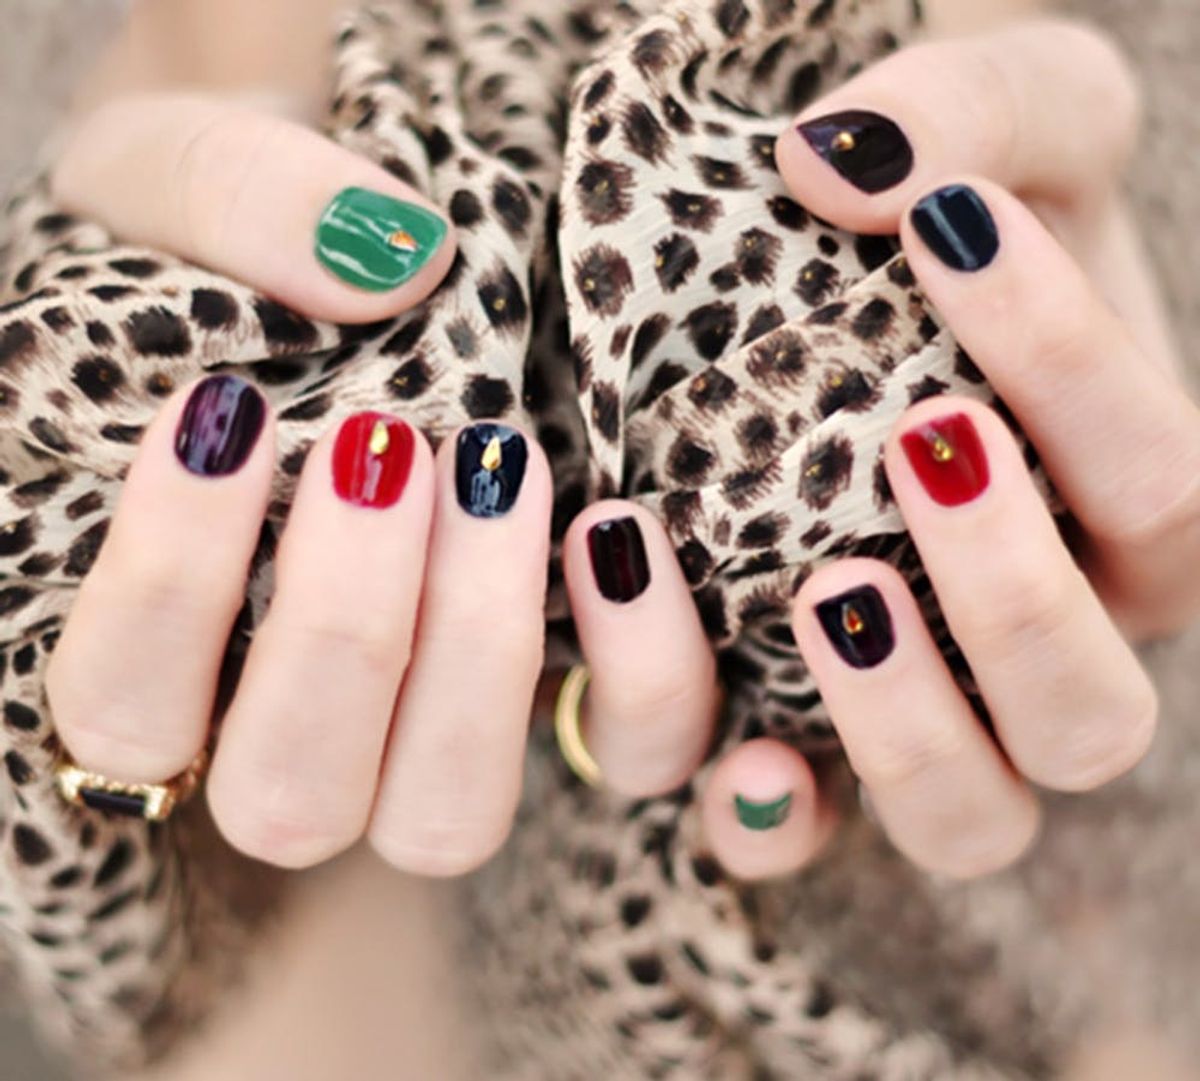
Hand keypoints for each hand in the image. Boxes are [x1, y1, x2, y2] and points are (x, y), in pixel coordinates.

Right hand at [43, 93, 556, 876]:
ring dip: (480, 656)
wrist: (350, 248)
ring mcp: (429, 736)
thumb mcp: (176, 172)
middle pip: (294, 792)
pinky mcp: (569, 698)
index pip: (125, 704)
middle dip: (346, 629)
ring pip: (449, 814)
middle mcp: (284, 729)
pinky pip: (627, 753)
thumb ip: (224, 197)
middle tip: (382, 445)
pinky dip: (643, 673)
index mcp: (158, 644)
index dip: (169, 591)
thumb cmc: (230, 234)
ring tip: (497, 464)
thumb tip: (380, 255)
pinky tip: (618, 530)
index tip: (224, 418)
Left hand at [558, 18, 1199, 883]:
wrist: (830, 300)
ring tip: (830, 591)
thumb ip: (968, 114)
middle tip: (925, 443)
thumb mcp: (991, 132)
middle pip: (1091, 709)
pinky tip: (738, 751)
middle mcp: (1042, 646)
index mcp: (1125, 520)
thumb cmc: (940, 224)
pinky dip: (767, 809)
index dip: (1073, 369)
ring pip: (971, 814)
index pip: (1161, 488)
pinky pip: (798, 831)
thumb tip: (837, 162)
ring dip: (907, 729)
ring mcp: (924, 714)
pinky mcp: (796, 744)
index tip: (952, 235)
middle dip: (1021, 594)